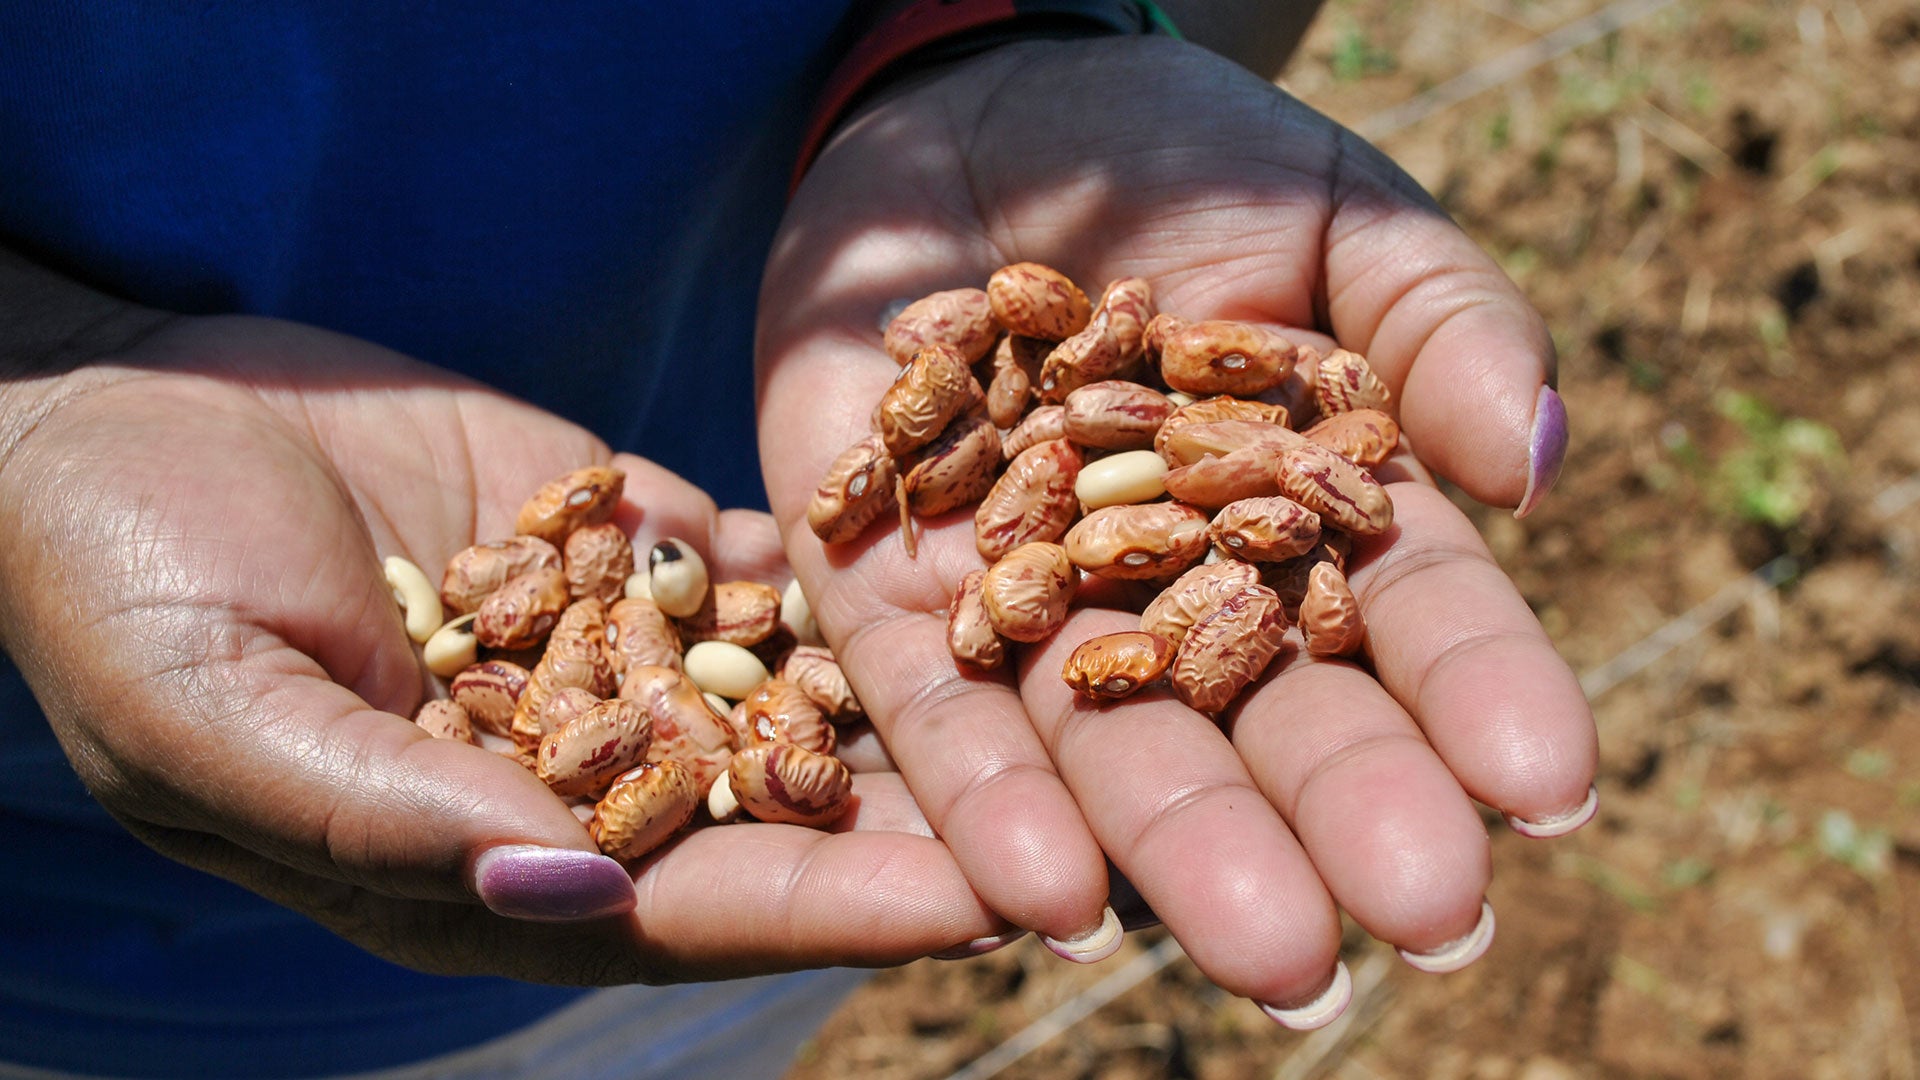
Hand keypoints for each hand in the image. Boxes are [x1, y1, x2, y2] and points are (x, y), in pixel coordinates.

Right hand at [0, 306, 1003, 983]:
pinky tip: (981, 551)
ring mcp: (606, 648)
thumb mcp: (211, 716)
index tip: (979, 911)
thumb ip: (385, 819)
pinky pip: (756, 558)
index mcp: (474, 862)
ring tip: (1079, 693)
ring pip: (791, 685)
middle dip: (929, 823)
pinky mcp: (622, 534)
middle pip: (775, 810)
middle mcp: (567, 772)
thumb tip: (568, 897)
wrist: (111, 406)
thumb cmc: (118, 583)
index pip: (679, 907)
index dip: (827, 912)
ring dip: (928, 700)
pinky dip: (854, 564)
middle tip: (1094, 829)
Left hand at [757, 35, 1594, 1019]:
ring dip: (1174, 844)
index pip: (1399, 615)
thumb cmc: (1184, 154)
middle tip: (1426, 924)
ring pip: (1102, 739)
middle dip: (1336, 813)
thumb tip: (1537, 468)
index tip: (1552, 786)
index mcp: (1301, 513)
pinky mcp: (876, 584)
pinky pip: (925, 703)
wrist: (975, 108)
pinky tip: (1035, 893)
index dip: (1473, 694)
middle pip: (1258, 711)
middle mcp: (1167, 586)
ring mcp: (1022, 594)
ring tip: (1266, 952)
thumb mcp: (1336, 211)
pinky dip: (979, 794)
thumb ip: (1439, 323)